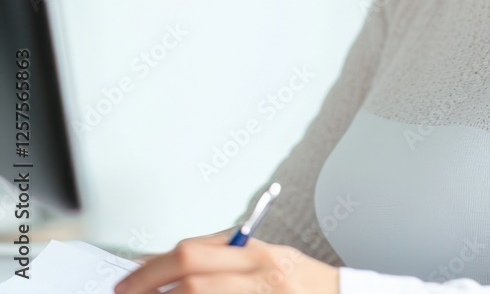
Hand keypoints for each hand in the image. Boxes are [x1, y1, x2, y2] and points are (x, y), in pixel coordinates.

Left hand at [112, 228, 339, 293]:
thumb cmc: (308, 287)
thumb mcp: (272, 260)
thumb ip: (232, 258)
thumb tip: (179, 265)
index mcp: (257, 255)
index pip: (193, 252)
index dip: (152, 267)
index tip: (128, 280)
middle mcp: (258, 274)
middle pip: (190, 273)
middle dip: (149, 284)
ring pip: (197, 293)